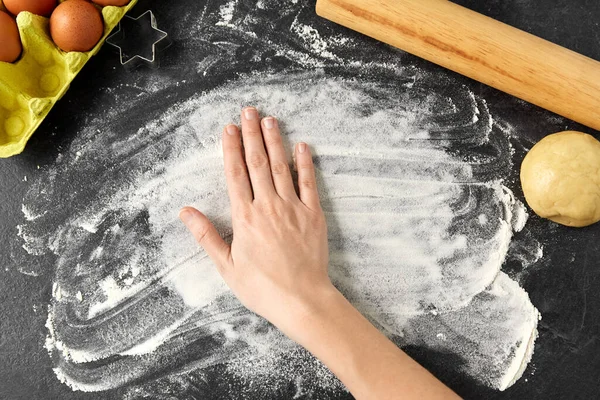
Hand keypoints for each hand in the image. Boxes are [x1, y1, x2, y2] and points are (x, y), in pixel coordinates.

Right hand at [179, 106, 331, 334]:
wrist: (301, 299)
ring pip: (281, 167)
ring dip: (275, 141)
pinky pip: (309, 183)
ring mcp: (293, 208)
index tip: (228, 128)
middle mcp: (268, 206)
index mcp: (245, 218)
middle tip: (248, 111)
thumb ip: (207, 236)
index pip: (235, 174)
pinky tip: (302, 146)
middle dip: (251, 135)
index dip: (231, 149)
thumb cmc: (262, 287)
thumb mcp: (227, 267)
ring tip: (269, 119)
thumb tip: (186, 212)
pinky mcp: (313, 215)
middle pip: (258, 163)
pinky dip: (305, 163)